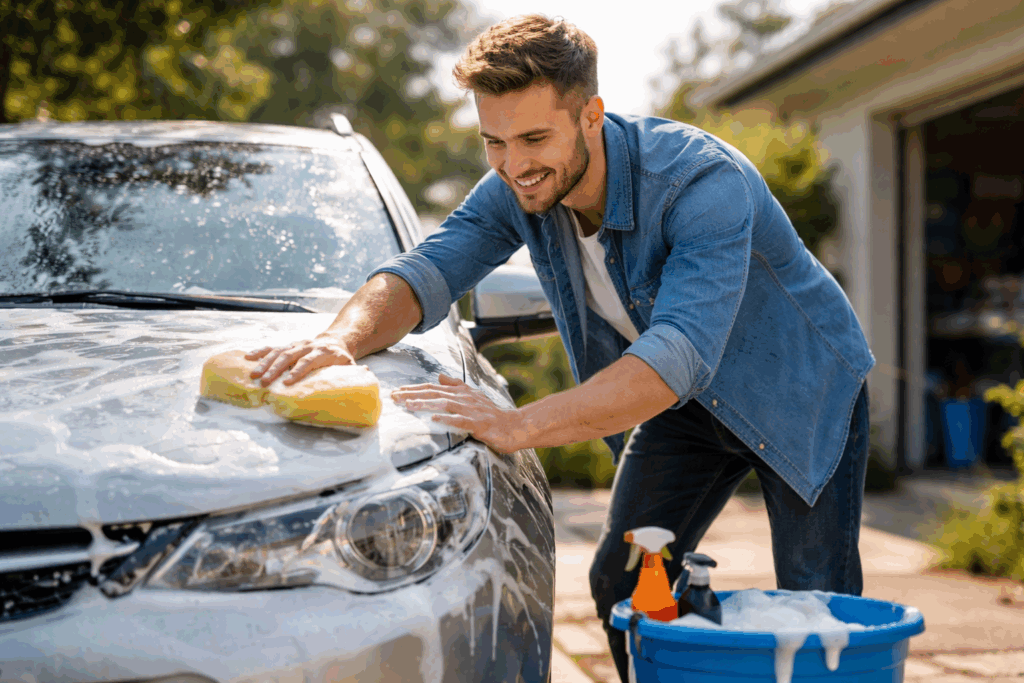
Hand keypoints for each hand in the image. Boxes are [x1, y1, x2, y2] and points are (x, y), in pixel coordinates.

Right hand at [245, 335, 355, 386]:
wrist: (336, 341)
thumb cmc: (342, 359)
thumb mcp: (350, 366)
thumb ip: (353, 375)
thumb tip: (361, 379)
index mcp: (323, 352)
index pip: (309, 360)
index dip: (299, 370)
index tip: (289, 381)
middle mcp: (307, 346)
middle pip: (290, 356)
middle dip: (276, 369)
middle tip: (265, 381)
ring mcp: (296, 344)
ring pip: (278, 351)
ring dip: (264, 363)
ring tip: (253, 375)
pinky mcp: (288, 345)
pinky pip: (272, 347)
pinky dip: (260, 352)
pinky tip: (248, 358)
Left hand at [391, 374, 526, 453]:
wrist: (514, 426)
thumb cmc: (491, 414)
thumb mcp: (472, 396)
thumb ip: (455, 385)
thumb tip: (439, 375)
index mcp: (461, 392)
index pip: (433, 388)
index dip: (415, 389)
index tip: (397, 391)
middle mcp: (464, 398)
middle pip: (435, 394)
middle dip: (413, 395)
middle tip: (394, 397)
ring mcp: (471, 410)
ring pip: (445, 404)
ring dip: (425, 404)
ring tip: (408, 405)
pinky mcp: (479, 424)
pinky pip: (461, 420)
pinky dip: (447, 419)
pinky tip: (434, 419)